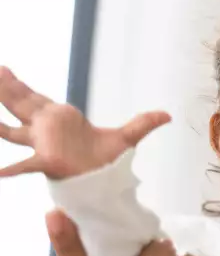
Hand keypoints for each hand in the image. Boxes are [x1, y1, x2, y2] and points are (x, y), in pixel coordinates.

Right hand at [0, 66, 168, 179]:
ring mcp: (43, 145)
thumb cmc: (107, 162)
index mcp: (60, 119)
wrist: (104, 185)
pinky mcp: (48, 162)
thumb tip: (168, 115)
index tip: (4, 70)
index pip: (35, 98)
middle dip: (6, 90)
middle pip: (20, 106)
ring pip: (13, 131)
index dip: (20, 86)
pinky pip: (25, 165)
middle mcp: (46, 129)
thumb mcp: (127, 137)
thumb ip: (144, 124)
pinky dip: (10, 169)